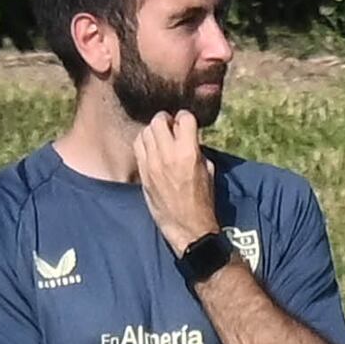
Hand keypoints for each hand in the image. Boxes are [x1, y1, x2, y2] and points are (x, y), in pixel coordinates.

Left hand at [129, 110, 218, 250]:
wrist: (187, 225)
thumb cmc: (202, 199)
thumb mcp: (208, 169)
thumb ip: (196, 149)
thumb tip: (186, 136)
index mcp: (189, 152)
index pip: (184, 118)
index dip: (185, 118)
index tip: (186, 123)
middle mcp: (168, 155)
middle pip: (159, 120)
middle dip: (166, 120)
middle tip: (170, 127)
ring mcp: (152, 164)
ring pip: (145, 132)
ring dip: (153, 130)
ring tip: (160, 137)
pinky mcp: (143, 173)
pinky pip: (137, 147)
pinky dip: (143, 142)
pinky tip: (151, 148)